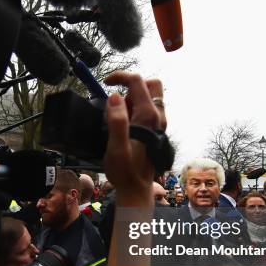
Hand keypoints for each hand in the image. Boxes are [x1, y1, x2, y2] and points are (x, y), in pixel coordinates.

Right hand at [103, 72, 165, 195]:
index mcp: (148, 117)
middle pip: (150, 85)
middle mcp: (158, 117)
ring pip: (150, 96)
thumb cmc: (125, 170)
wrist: (136, 189)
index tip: (105, 83)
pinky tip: (124, 125)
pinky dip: (135, 108)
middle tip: (117, 103)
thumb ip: (116, 121)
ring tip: (118, 118)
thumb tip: (115, 97)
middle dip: (131, 86)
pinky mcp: (156, 130)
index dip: (120, 77)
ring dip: (132, 98)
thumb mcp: (116, 147)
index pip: (137, 82)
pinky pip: (148, 109)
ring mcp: (159, 123)